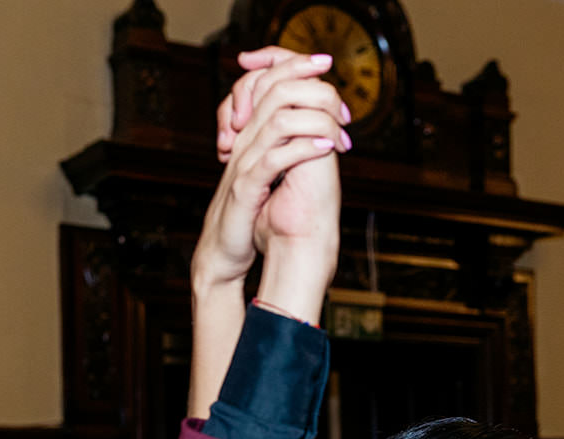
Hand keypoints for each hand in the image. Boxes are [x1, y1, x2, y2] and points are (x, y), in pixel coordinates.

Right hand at [191, 50, 346, 295]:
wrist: (223, 252)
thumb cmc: (246, 216)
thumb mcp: (264, 175)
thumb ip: (280, 150)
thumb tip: (310, 130)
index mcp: (249, 137)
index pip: (266, 86)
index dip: (292, 67)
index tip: (324, 61)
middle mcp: (243, 143)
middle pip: (271, 93)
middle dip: (305, 80)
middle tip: (335, 84)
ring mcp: (243, 164)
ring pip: (275, 122)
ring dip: (314, 117)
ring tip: (340, 121)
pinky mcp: (246, 188)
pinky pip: (274, 160)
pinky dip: (303, 149)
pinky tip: (328, 146)